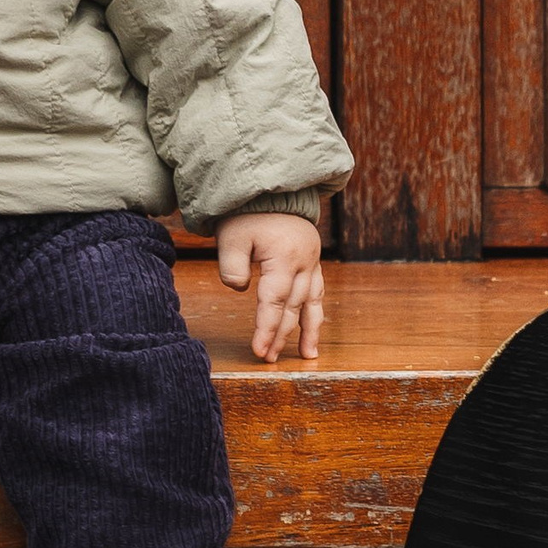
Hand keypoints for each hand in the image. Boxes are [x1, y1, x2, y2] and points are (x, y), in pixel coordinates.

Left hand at [217, 210, 323, 364]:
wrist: (270, 189)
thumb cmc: (247, 213)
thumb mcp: (231, 236)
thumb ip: (232, 265)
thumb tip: (240, 290)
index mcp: (284, 257)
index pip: (274, 302)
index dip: (266, 329)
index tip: (259, 351)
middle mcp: (304, 262)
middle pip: (292, 307)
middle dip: (281, 335)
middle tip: (269, 358)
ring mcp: (312, 261)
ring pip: (312, 302)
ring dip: (309, 330)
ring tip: (309, 356)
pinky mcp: (313, 261)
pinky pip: (317, 291)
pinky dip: (315, 311)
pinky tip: (313, 329)